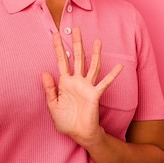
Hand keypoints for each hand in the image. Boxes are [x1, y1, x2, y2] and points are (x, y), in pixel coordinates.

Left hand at [41, 27, 122, 146]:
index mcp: (65, 83)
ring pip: (92, 66)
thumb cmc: (66, 121)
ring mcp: (87, 86)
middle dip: (77, 43)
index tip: (56, 34)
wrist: (79, 134)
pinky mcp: (95, 94)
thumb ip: (49, 89)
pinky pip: (104, 83)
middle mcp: (77, 81)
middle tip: (77, 28)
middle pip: (77, 58)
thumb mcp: (52, 105)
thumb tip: (44, 72)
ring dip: (95, 54)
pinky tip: (119, 66)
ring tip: (98, 41)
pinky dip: (112, 75)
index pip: (61, 61)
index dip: (58, 48)